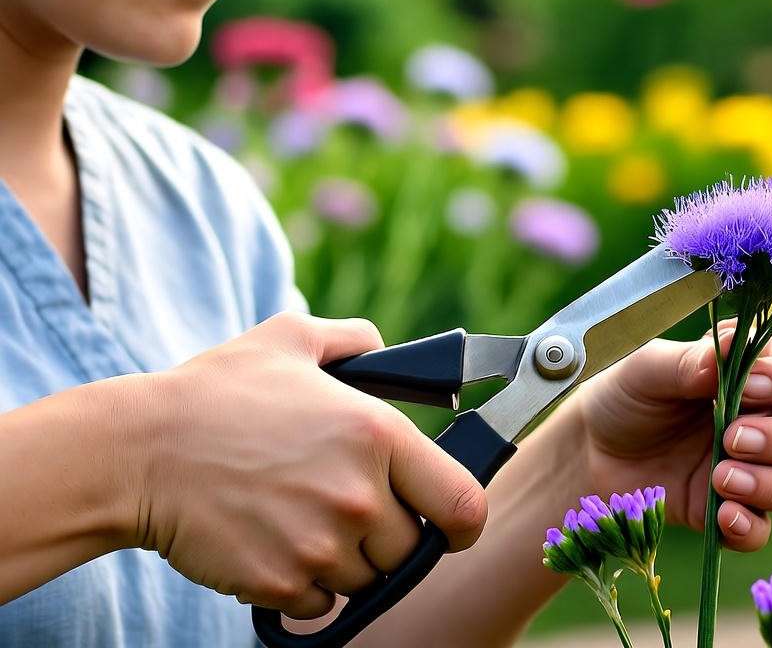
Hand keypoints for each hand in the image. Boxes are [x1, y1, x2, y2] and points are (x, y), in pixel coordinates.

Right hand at [124, 313, 486, 618]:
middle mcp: (359, 496)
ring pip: (368, 580)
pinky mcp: (282, 583)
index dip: (464, 521)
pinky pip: (322, 603)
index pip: (463, 505)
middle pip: (412, 550)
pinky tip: (275, 543)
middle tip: (345, 509)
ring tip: (300, 519)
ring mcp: (320, 546)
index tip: (453, 524)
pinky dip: (306, 586)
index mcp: (377, 435)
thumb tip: (387, 352)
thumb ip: (354, 339)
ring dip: (346, 561)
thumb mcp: (289, 339)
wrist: (137, 453)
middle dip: (388, 537)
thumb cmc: (215, 393)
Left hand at [566, 321, 771, 551]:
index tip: (747, 386)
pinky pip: (764, 529)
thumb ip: (688, 362)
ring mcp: (757, 470)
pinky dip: (751, 525)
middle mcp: (771, 421)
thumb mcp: (647, 369)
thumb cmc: (627, 394)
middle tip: (733, 438)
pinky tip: (723, 515)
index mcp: (761, 374)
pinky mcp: (734, 511)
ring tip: (721, 477)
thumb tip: (727, 354)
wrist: (591, 451)